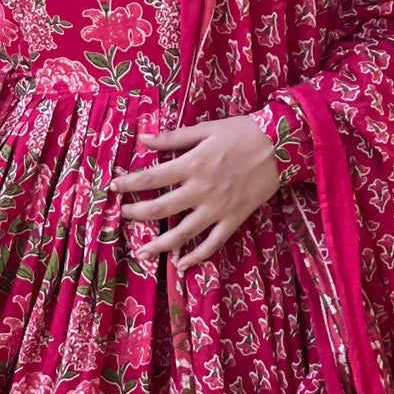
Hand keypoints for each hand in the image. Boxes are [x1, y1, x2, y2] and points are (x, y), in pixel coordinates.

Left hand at [109, 116, 280, 270]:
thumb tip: (142, 138)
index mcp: (192, 164)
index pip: (151, 177)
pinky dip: (197, 256)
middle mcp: (201, 190)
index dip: (129, 184)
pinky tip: (182, 264)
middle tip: (122, 216)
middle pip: (160, 208)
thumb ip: (173, 137)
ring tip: (142, 253)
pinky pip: (213, 243)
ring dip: (159, 244)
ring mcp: (217, 208)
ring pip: (183, 233)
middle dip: (136, 214)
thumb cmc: (241, 132)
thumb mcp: (206, 129)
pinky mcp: (234, 219)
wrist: (280, 146)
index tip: (113, 187)